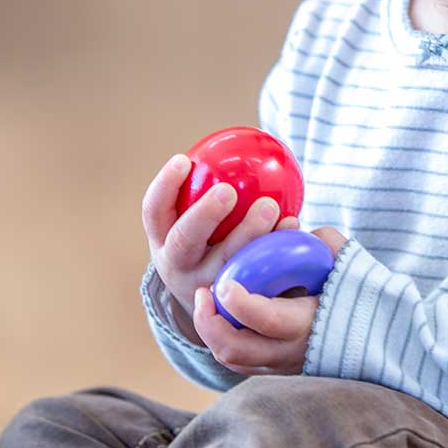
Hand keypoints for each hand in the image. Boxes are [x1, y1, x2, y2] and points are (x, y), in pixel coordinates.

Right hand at [142, 153, 298, 317]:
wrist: (216, 306)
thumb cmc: (210, 243)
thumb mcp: (197, 223)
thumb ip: (208, 189)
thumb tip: (243, 141)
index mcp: (162, 241)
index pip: (153, 212)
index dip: (164, 186)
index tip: (184, 159)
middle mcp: (178, 268)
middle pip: (184, 241)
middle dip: (203, 215)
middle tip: (228, 191)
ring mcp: (206, 288)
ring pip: (224, 263)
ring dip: (248, 234)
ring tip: (271, 206)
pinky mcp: (236, 304)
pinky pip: (256, 275)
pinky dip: (275, 249)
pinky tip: (293, 225)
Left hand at [190, 227, 346, 375]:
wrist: (375, 335)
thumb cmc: (359, 290)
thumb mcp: (344, 260)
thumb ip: (320, 243)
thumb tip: (291, 231)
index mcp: (309, 323)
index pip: (267, 319)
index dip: (240, 303)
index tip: (224, 282)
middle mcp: (291, 350)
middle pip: (235, 348)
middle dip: (209, 321)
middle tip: (203, 291)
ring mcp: (280, 364)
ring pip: (231, 357)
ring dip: (211, 330)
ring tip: (207, 300)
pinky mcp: (273, 367)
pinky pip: (237, 359)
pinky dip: (222, 337)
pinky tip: (220, 312)